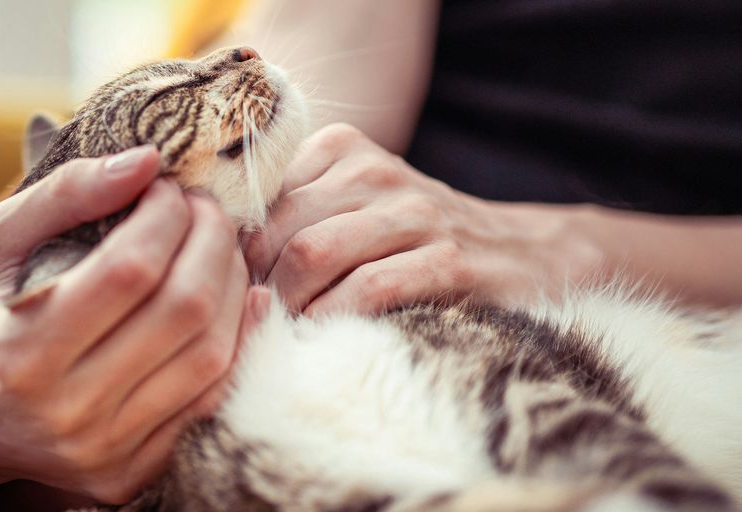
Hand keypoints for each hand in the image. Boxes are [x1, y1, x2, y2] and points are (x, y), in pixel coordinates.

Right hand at [0, 146, 268, 502]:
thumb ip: (65, 195)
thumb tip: (146, 160)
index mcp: (21, 351)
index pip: (131, 269)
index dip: (166, 215)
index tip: (168, 188)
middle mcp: (66, 410)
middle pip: (184, 309)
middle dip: (212, 240)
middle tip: (205, 210)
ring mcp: (106, 449)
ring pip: (211, 355)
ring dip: (235, 285)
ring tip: (219, 248)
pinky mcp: (134, 472)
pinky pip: (214, 399)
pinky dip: (241, 340)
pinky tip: (242, 298)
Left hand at [245, 124, 602, 314]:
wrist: (522, 254)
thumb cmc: (413, 238)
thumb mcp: (352, 205)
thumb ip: (292, 214)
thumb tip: (219, 257)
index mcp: (340, 149)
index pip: (256, 197)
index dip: (235, 250)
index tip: (233, 287)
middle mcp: (374, 172)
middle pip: (277, 229)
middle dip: (254, 284)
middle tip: (252, 323)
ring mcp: (414, 213)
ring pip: (312, 254)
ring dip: (287, 306)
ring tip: (283, 333)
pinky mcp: (448, 260)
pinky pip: (367, 290)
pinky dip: (332, 321)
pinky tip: (324, 340)